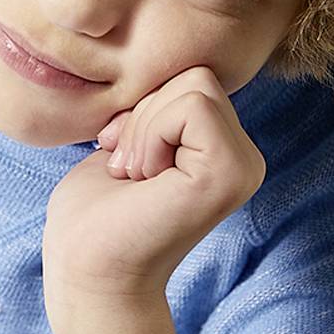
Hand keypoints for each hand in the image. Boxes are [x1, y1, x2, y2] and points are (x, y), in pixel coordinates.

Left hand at [42, 64, 265, 309]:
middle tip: (129, 168)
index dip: (144, 107)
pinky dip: (151, 134)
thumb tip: (163, 65)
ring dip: (143, 127)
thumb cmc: (96, 212)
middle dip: (143, 113)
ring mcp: (243, 167)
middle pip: (195, 76)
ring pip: (193, 86)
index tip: (123, 154)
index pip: (192, 78)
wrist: (88, 269)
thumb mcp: (131, 141)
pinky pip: (191, 107)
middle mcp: (245, 158)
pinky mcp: (229, 174)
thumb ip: (159, 109)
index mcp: (223, 150)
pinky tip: (144, 178)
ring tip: (136, 175)